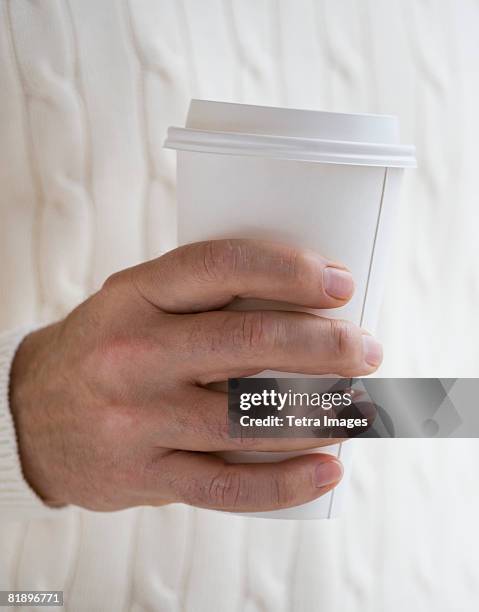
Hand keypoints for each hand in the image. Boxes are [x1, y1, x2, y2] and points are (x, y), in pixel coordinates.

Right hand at [10, 240, 381, 511]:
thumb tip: (301, 301)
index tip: (340, 283)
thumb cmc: (105, 348)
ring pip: (248, 418)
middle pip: (247, 343)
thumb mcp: (136, 302)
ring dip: (322, 414)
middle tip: (366, 349)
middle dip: (325, 345)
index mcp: (135, 296)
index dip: (289, 270)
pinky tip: (330, 469)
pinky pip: (226, 485)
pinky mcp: (145, 474)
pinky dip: (286, 482)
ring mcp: (138, 418)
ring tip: (360, 408)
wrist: (32, 416)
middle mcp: (134, 354)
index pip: (221, 267)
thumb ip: (201, 298)